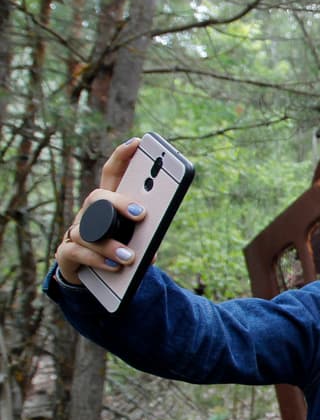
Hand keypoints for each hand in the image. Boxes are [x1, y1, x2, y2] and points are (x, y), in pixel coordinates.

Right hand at [55, 137, 146, 284]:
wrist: (92, 276)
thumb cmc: (118, 250)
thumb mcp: (135, 241)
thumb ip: (145, 239)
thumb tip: (152, 249)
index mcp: (109, 205)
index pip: (112, 174)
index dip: (122, 157)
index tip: (138, 143)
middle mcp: (90, 213)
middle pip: (97, 196)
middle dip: (119, 203)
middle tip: (141, 215)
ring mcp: (76, 231)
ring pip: (87, 230)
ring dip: (111, 245)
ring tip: (131, 257)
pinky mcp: (66, 252)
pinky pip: (77, 251)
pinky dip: (98, 259)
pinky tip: (115, 266)